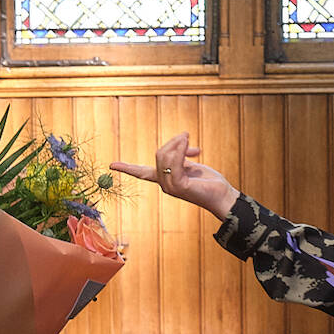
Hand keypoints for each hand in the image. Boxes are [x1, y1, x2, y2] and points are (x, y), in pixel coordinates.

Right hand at [111, 132, 238, 219]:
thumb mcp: (192, 166)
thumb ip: (182, 156)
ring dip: (178, 143)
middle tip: (188, 137)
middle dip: (173, 142)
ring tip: (189, 138)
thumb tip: (181, 142)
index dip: (127, 168)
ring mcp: (171, 187)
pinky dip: (182, 151)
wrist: (223, 196)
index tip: (111, 165)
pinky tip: (193, 148)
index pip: (141, 173)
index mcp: (165, 179)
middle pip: (159, 155)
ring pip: (165, 157)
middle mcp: (165, 184)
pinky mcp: (180, 187)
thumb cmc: (210, 182)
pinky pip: (175, 163)